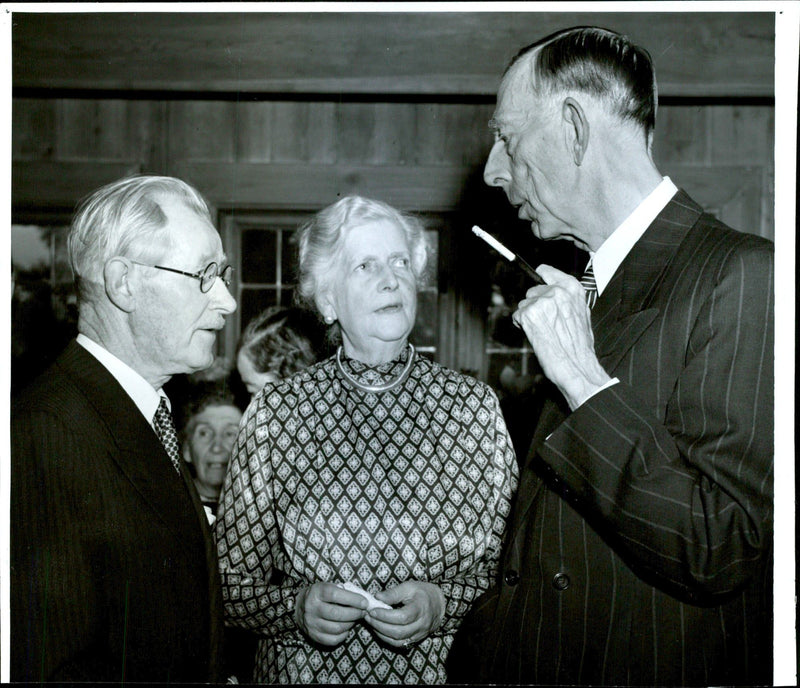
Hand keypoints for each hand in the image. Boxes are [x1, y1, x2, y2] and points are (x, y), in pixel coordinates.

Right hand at [294, 582, 367, 645]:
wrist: (299, 607)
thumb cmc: (321, 595)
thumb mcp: (328, 587)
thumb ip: (343, 591)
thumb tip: (362, 600)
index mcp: (316, 592)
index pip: (335, 595)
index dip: (352, 599)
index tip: (364, 602)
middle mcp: (312, 608)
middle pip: (337, 613)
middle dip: (355, 613)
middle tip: (363, 612)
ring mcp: (312, 624)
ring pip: (337, 628)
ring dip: (351, 624)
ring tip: (356, 618)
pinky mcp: (314, 636)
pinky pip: (333, 640)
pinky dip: (344, 635)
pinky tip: (347, 628)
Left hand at [363, 581, 444, 647]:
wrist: (437, 604)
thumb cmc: (421, 593)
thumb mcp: (408, 587)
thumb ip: (392, 593)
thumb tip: (376, 598)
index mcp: (420, 608)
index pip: (402, 617)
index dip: (385, 616)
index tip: (372, 610)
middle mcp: (421, 624)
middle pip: (399, 631)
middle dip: (380, 625)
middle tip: (368, 616)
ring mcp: (419, 634)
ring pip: (398, 640)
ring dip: (381, 633)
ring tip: (371, 622)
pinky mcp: (415, 640)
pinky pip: (399, 644)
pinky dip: (387, 638)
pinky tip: (379, 630)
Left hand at [512, 264, 610, 409]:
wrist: (576, 366)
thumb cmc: (579, 346)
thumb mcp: (581, 314)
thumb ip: (567, 299)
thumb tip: (553, 291)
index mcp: (572, 288)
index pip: (546, 271)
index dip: (540, 277)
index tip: (537, 275)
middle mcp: (557, 291)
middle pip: (532, 291)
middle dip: (534, 305)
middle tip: (546, 323)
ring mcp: (542, 302)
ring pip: (524, 305)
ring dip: (528, 317)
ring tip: (544, 332)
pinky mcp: (529, 314)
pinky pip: (517, 316)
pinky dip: (522, 326)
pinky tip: (536, 336)